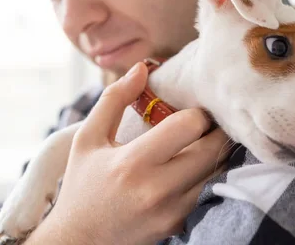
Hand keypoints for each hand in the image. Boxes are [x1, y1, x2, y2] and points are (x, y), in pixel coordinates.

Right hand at [26, 62, 229, 244]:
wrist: (79, 241)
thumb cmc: (83, 186)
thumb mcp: (88, 139)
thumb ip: (114, 99)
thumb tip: (142, 68)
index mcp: (134, 161)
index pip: (190, 125)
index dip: (198, 113)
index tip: (193, 112)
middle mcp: (157, 188)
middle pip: (211, 150)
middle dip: (214, 132)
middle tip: (210, 123)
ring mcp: (171, 211)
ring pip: (215, 173)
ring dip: (215, 154)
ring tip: (205, 142)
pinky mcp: (178, 225)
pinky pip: (206, 193)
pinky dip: (207, 177)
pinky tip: (196, 167)